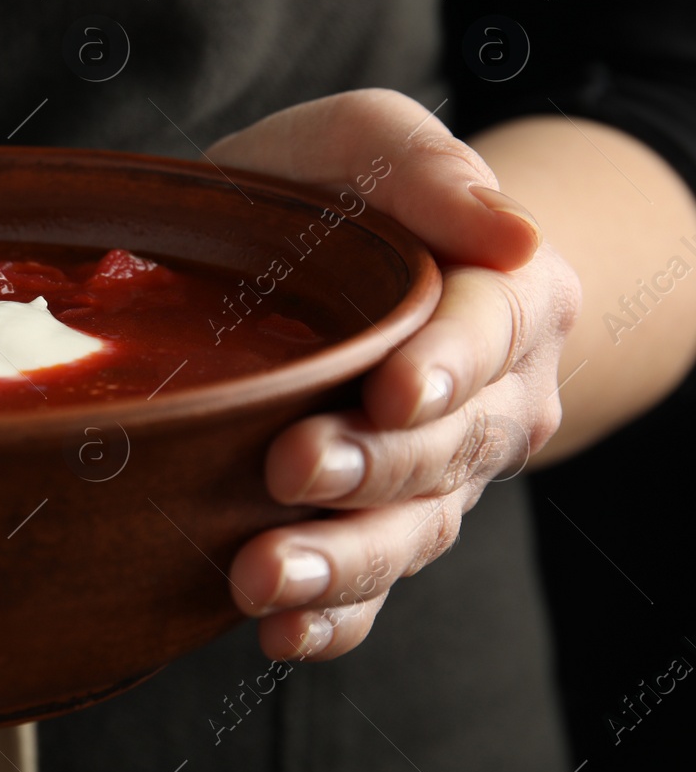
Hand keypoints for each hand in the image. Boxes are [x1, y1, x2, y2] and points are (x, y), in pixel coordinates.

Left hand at [207, 89, 581, 659]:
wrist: (310, 263)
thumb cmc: (334, 194)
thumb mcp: (363, 140)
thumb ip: (421, 164)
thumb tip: (511, 233)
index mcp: (507, 297)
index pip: (491, 332)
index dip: (446, 365)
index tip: (392, 388)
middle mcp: (493, 401)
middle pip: (450, 446)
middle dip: (375, 465)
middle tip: (291, 465)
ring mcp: (440, 479)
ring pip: (411, 533)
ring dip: (341, 562)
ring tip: (260, 574)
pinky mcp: (379, 530)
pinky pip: (374, 594)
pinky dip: (331, 620)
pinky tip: (275, 631)